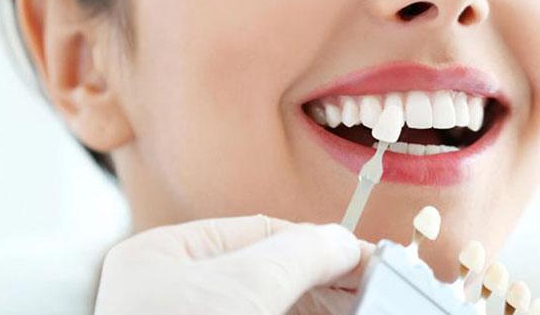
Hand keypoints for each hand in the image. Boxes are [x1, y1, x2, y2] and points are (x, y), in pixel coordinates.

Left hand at [94, 215, 373, 314]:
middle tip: (375, 282)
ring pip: (275, 306)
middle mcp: (176, 294)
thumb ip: (298, 253)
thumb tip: (342, 241)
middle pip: (269, 272)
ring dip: (322, 305)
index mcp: (164, 258)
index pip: (257, 232)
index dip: (315, 241)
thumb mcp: (244, 287)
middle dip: (324, 278)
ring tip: (364, 304)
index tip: (364, 254)